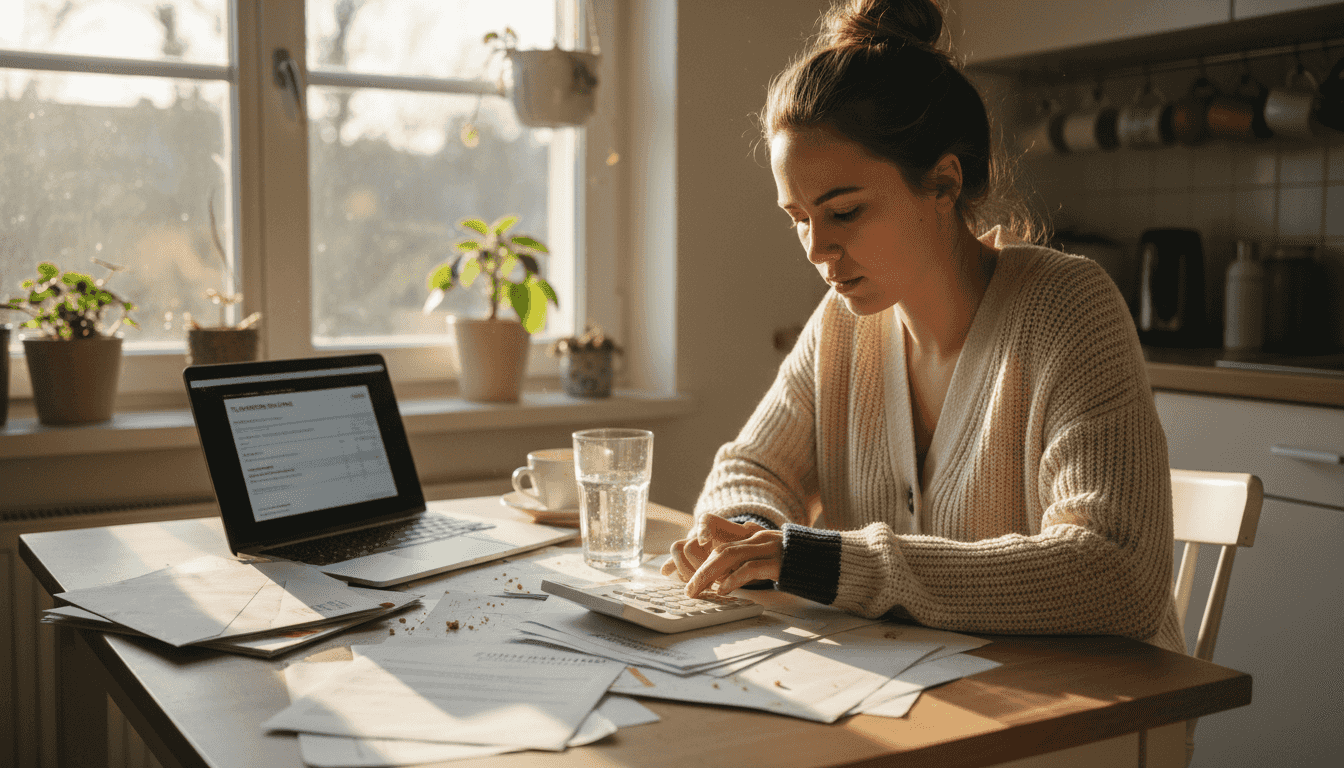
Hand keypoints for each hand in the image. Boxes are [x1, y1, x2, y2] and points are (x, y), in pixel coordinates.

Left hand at [661, 514, 783, 597]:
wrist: (826, 560)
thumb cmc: (788, 562)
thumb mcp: (759, 558)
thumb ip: (733, 561)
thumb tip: (694, 567)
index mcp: (748, 534)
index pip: (715, 532)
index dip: (698, 544)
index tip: (686, 563)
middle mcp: (756, 537)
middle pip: (720, 549)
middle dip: (699, 569)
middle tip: (686, 589)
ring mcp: (768, 547)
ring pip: (731, 556)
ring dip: (710, 574)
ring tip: (696, 589)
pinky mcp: (779, 561)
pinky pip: (751, 567)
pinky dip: (734, 578)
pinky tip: (723, 589)